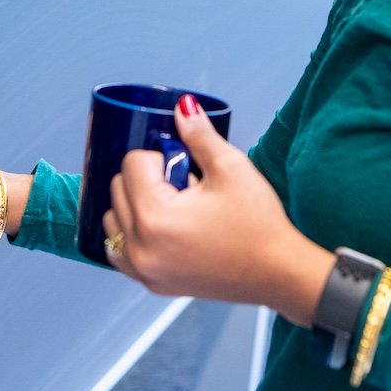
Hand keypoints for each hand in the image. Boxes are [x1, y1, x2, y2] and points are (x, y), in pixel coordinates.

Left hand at [102, 96, 331, 322]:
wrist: (277, 272)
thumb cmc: (258, 225)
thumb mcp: (231, 168)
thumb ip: (198, 135)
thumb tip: (182, 107)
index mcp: (155, 217)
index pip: (132, 163)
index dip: (162, 157)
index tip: (188, 168)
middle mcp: (140, 248)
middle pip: (117, 189)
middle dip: (147, 180)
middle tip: (186, 187)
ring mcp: (143, 270)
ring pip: (113, 220)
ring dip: (135, 205)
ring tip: (176, 209)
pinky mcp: (151, 283)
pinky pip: (119, 251)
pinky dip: (132, 234)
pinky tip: (165, 229)